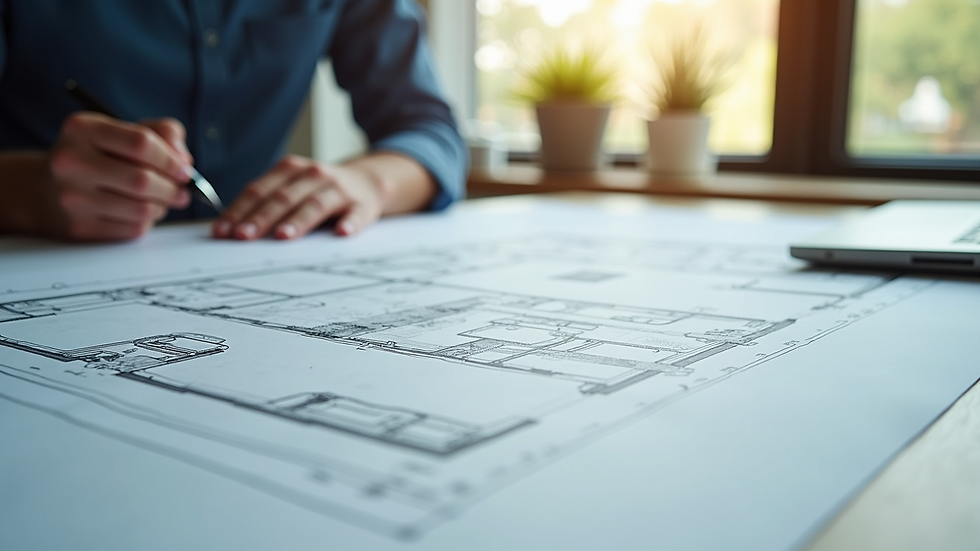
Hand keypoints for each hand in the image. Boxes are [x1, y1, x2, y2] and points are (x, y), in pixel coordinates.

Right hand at [44, 113, 193, 240]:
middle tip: (182, 192)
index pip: (141, 142)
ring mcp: (72, 197)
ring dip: (162, 207)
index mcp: (82, 129)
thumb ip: (162, 133)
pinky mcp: (79, 226)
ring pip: (142, 208)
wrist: (47, 191)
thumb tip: (184, 160)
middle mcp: (71, 161)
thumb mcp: (123, 131)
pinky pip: (133, 228)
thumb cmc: (98, 157)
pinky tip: (141, 212)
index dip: (171, 159)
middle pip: (142, 179)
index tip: (184, 169)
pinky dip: (147, 222)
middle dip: (172, 188)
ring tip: (162, 201)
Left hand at [212, 155, 387, 239]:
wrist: (368, 181)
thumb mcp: (292, 187)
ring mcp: (338, 189)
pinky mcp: (362, 204)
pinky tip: (342, 232)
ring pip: (314, 205)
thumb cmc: (321, 190)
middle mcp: (313, 175)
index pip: (259, 191)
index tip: (223, 231)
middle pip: (282, 198)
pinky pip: (355, 214)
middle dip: (260, 217)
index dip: (239, 210)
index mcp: (290, 169)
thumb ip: (266, 202)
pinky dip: (349, 223)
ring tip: (282, 236)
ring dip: (297, 221)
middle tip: (243, 236)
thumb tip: (230, 229)